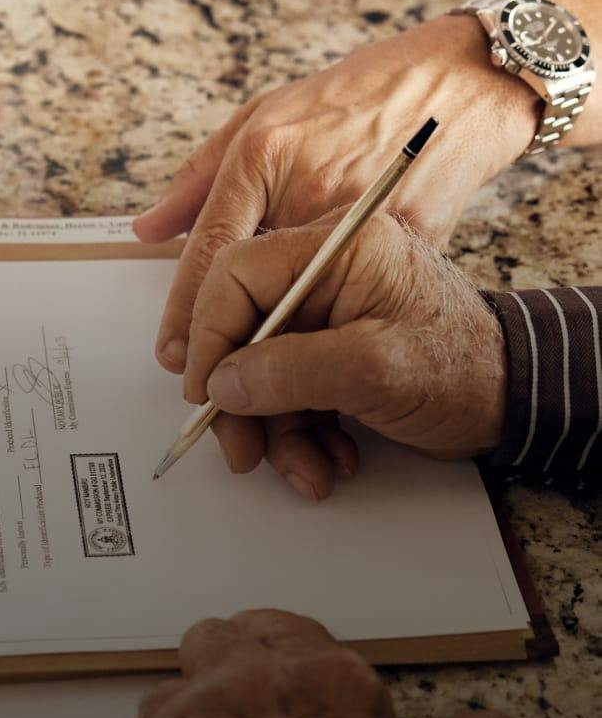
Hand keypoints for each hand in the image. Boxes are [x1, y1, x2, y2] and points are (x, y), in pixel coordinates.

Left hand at [134, 16, 540, 370]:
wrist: (455, 83)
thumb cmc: (353, 96)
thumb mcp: (263, 115)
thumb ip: (198, 179)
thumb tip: (148, 229)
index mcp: (264, 155)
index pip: (210, 247)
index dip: (187, 311)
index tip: (176, 355)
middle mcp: (306, 189)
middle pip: (255, 288)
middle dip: (230, 342)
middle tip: (212, 379)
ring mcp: (361, 216)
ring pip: (308, 304)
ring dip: (283, 349)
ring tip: (264, 382)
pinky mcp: (409, 240)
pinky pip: (366, 297)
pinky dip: (344, 327)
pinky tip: (327, 354)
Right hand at [180, 210, 506, 500]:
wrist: (515, 402)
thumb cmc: (464, 370)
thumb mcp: (372, 371)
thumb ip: (290, 372)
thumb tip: (222, 385)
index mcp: (337, 248)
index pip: (238, 273)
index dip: (209, 334)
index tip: (203, 390)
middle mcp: (327, 272)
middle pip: (244, 328)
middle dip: (242, 399)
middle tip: (241, 448)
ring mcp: (331, 312)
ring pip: (264, 369)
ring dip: (276, 429)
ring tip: (305, 469)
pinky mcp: (334, 348)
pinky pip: (291, 388)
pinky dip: (301, 432)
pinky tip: (328, 457)